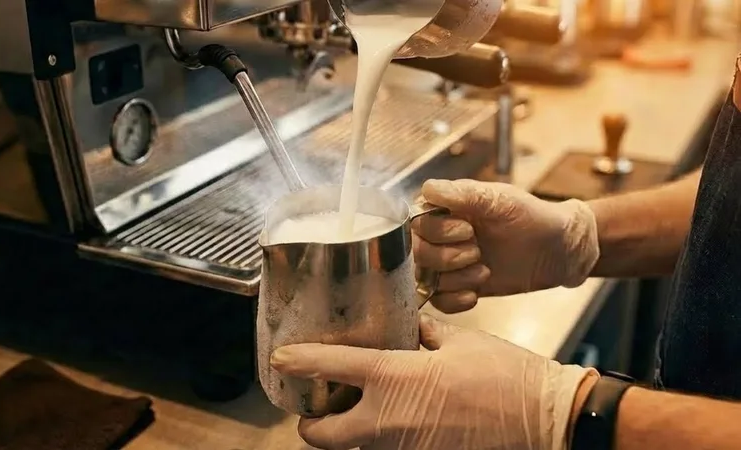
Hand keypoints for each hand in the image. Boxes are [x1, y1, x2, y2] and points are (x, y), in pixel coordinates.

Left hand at [271, 314, 596, 449]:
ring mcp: (403, 449)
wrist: (544, 420)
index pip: (331, 368)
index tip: (282, 359)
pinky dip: (383, 437)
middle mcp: (388, 421)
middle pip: (321, 436)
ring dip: (349, 430)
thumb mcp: (459, 341)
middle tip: (317, 405)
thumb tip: (409, 328)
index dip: (299, 362)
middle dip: (311, 422)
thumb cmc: (506, 376)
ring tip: (360, 407)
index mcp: (395, 378)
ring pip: (355, 447)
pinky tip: (401, 418)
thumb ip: (423, 333)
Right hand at [413, 179, 598, 311]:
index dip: (437, 231)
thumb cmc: (532, 217)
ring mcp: (447, 262)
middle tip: (477, 252)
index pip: (415, 222)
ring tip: (484, 270)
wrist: (557, 250)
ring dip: (455, 279)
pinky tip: (476, 293)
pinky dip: (455, 300)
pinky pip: (438, 300)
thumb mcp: (501, 200)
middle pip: (416, 252)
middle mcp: (440, 234)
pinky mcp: (457, 286)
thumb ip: (464, 194)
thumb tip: (429, 189)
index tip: (468, 229)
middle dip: (447, 257)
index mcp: (445, 208)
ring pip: (425, 278)